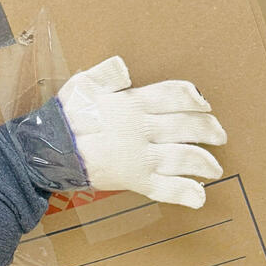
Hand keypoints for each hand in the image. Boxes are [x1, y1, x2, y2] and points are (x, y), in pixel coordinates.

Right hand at [56, 56, 225, 209]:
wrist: (45, 151)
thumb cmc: (62, 117)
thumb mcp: (81, 85)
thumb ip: (106, 74)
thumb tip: (125, 67)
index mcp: (133, 103)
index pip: (174, 95)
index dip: (194, 98)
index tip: (204, 104)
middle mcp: (143, 128)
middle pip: (186, 126)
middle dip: (208, 130)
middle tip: (219, 136)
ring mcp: (140, 156)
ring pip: (183, 157)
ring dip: (204, 163)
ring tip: (215, 169)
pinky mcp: (133, 180)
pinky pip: (165, 188)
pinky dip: (185, 193)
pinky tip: (199, 198)